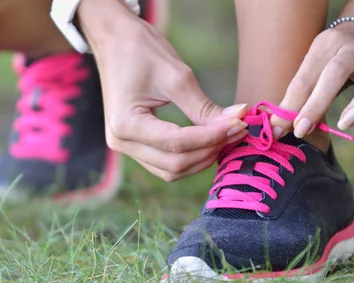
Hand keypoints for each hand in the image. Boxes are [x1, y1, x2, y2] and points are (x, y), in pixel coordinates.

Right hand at [78, 0, 247, 180]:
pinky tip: (209, 142)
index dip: (212, 137)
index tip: (239, 123)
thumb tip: (237, 119)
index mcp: (126, 124)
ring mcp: (125, 146)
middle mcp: (121, 142)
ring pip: (171, 170)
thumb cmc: (141, 50)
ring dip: (201, 158)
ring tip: (226, 136)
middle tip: (237, 130)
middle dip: (210, 150)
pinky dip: (190, 157)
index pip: (177, 143)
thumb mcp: (176, 76)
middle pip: (175, 164)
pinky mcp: (133, 146)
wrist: (114, 40)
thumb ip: (204, 106)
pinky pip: (165, 163)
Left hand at [272, 22, 353, 137]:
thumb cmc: (332, 60)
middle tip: (300, 129)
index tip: (277, 129)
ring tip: (346, 124)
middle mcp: (351, 50)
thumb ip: (298, 96)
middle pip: (334, 73)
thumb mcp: (313, 70)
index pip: (304, 78)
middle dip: (315, 103)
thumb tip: (274, 128)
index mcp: (323, 47)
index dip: (290, 105)